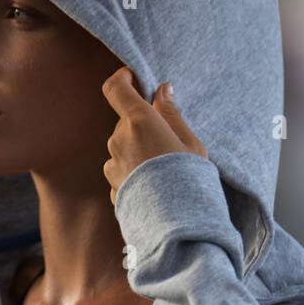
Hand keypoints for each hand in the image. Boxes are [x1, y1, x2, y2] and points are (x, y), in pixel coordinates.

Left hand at [102, 66, 207, 206]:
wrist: (176, 225)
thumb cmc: (189, 180)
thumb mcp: (190, 143)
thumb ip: (171, 115)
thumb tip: (161, 91)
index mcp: (138, 121)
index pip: (115, 88)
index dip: (123, 79)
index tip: (135, 80)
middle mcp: (119, 140)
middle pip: (125, 122)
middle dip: (142, 125)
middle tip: (168, 143)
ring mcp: (113, 166)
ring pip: (122, 148)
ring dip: (137, 151)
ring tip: (162, 171)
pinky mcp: (113, 188)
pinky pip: (122, 172)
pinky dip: (134, 174)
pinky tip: (154, 188)